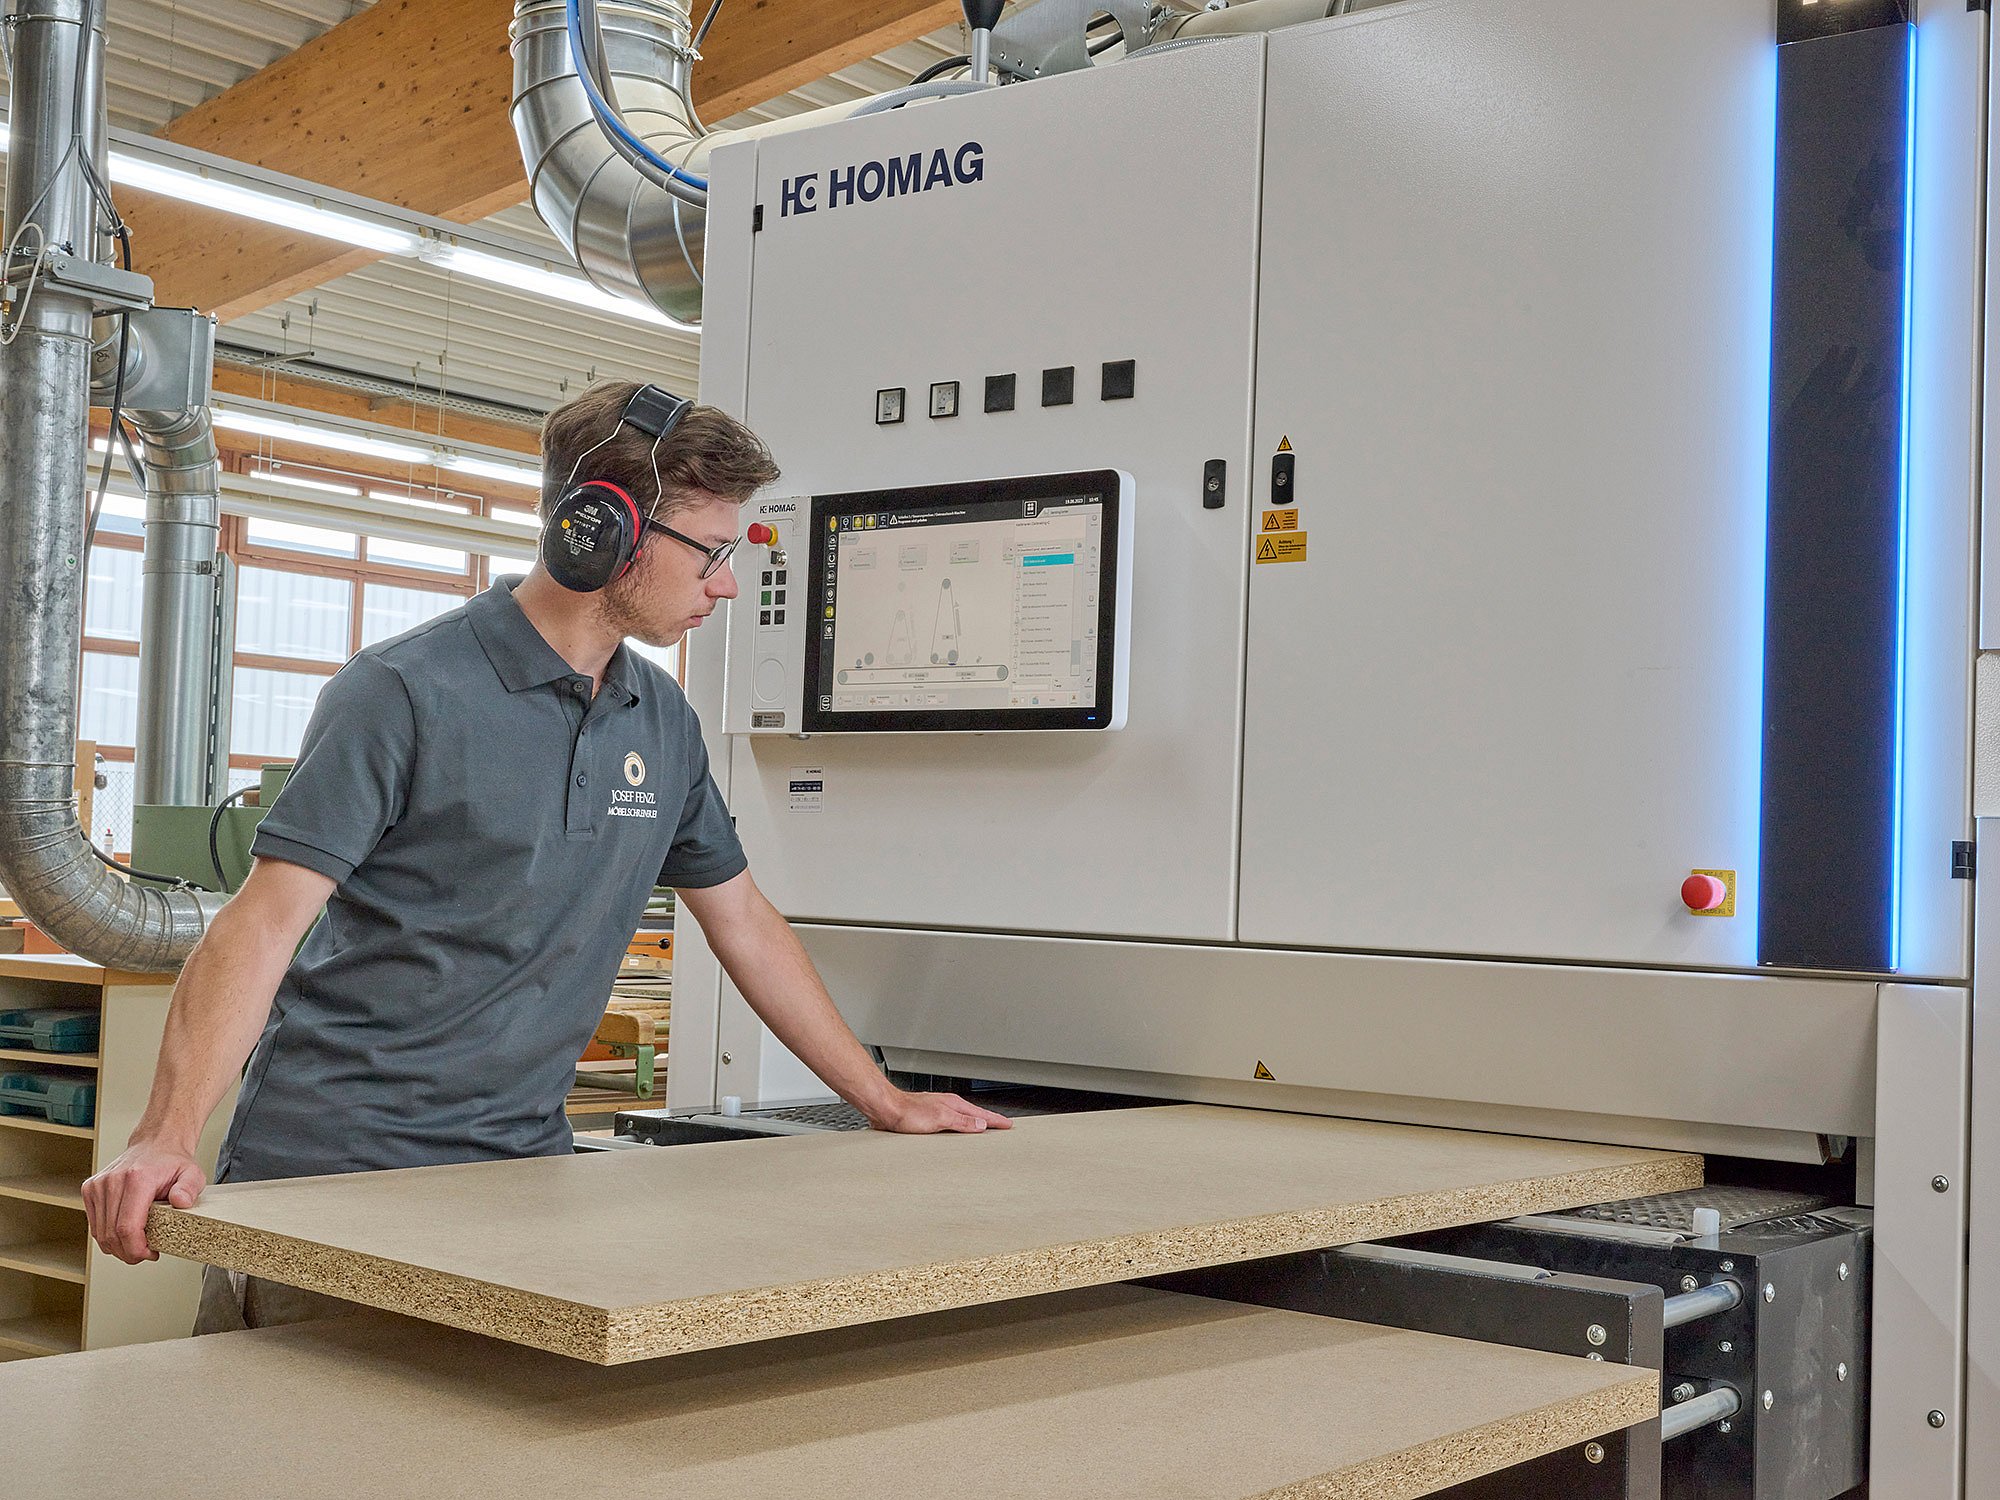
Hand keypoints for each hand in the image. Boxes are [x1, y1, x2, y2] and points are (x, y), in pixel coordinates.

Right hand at [83, 1141, 206, 1264]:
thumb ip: (189, 1188)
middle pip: (111, 1235)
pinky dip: (108, 1236)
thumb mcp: (192, 1174)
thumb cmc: (172, 1162)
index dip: (136, 1249)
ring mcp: (98, 1185)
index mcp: (137, 1178)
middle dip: (128, 1252)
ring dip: (117, 1247)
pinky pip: (95, 1225)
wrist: (155, 1143)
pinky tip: (125, 1234)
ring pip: (100, 1233)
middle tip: (146, 1254)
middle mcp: (113, 1181)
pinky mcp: (90, 1189)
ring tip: (137, 1245)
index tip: (150, 1254)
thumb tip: (181, 1201)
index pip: (126, 1227)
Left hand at [868, 1090, 1013, 1133]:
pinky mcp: (928, 1119)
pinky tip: (955, 1135)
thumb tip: (981, 1126)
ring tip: (983, 1132)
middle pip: (974, 1115)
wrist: (886, 1109)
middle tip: (1001, 1127)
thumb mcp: (940, 1119)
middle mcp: (947, 1106)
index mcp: (953, 1105)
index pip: (981, 1114)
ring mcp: (938, 1111)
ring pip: (962, 1119)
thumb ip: (961, 1122)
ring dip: (973, 1125)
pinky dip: (958, 1129)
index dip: (996, 1120)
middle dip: (988, 1121)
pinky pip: (950, 1124)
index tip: (1008, 1124)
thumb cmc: (908, 1112)